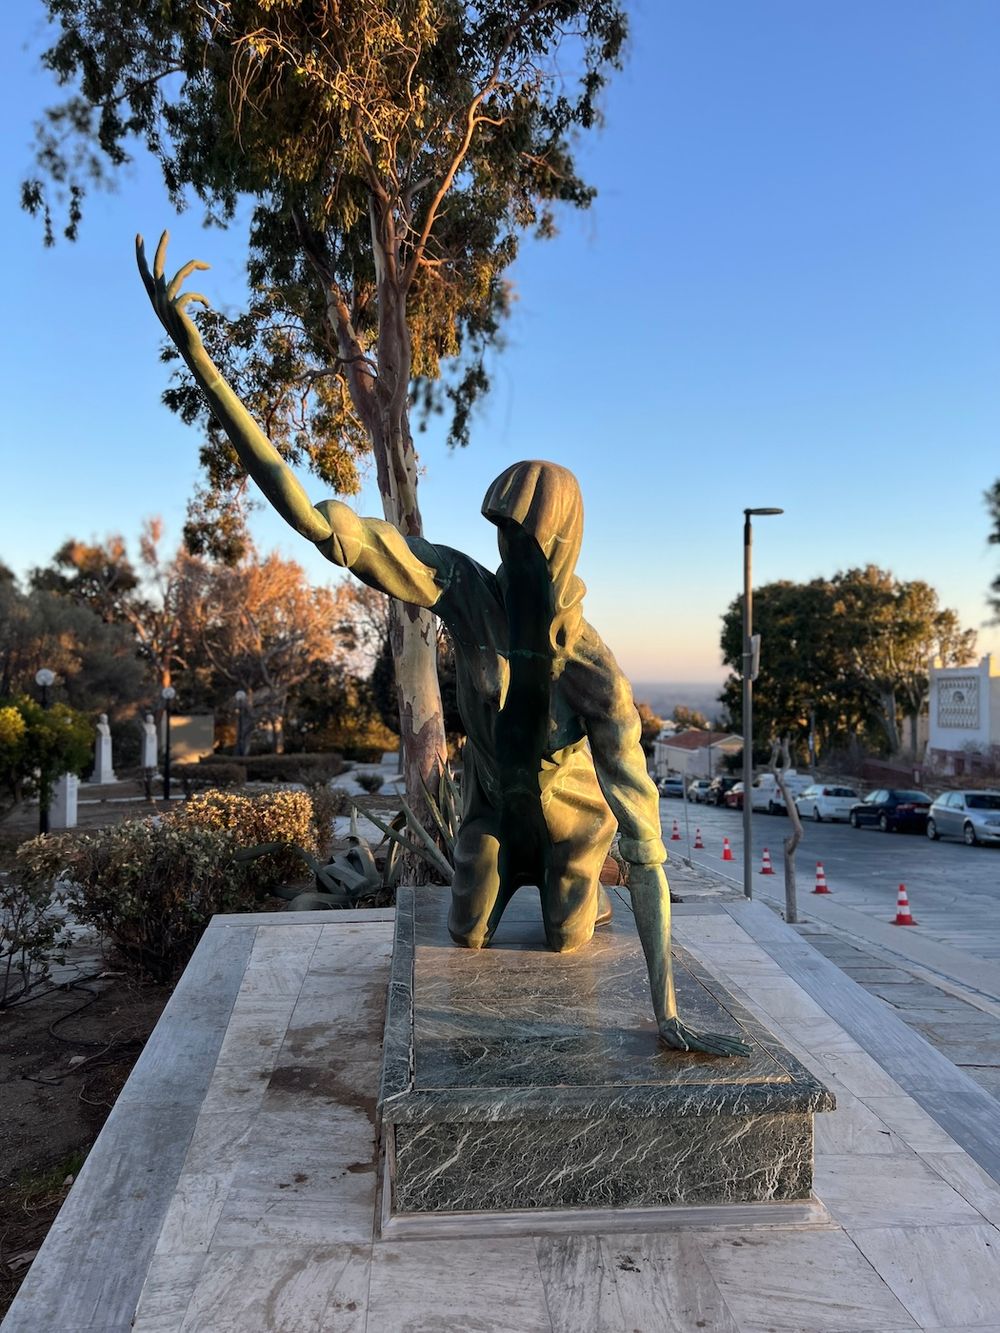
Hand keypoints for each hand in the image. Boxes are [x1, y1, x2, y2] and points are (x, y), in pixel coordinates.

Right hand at [136, 231, 210, 361]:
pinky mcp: (177, 309)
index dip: (141, 254)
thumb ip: (174, 293)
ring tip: (207, 265)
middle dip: (161, 247)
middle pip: (157, 267)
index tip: (139, 237)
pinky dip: (202, 298)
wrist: (191, 349)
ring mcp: (166, 304)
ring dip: (194, 267)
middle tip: (166, 231)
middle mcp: (157, 299)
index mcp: (154, 298)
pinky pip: (192, 294)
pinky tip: (209, 306)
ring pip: (180, 276)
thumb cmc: (186, 331)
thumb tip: (179, 277)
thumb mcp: (176, 310)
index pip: (144, 272)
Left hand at [658, 1016, 751, 1057]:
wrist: (669, 1020)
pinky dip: (730, 1039)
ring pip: (724, 1041)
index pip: (712, 1047)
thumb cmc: (668, 1031)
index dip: (721, 1051)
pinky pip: (720, 1038)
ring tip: (748, 1048)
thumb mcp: (670, 1036)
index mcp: (696, 1041)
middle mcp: (704, 1038)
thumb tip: (685, 1048)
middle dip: (736, 1049)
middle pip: (723, 1044)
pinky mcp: (705, 1035)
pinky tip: (738, 1040)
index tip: (731, 1055)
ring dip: (736, 1045)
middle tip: (749, 1053)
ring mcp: (706, 1036)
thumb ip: (678, 1042)